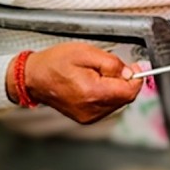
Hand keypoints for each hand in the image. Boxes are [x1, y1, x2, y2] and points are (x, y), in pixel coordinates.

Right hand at [9, 42, 142, 123]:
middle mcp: (91, 109)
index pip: (129, 92)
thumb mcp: (86, 52)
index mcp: (92, 93)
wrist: (33, 77)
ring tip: (97, 74)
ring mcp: (88, 116)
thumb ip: (112, 63)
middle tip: (110, 67)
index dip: (137, 77)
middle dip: (123, 81)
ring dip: (115, 87)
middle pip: (125, 97)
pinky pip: (106, 106)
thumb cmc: (55, 63)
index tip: (135, 66)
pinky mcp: (85, 118)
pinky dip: (106, 94)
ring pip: (117, 102)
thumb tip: (130, 72)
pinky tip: (93, 83)